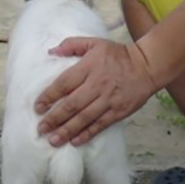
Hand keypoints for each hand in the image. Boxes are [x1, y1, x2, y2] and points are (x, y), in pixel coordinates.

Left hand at [35, 38, 158, 146]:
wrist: (147, 66)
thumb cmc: (118, 54)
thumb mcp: (95, 42)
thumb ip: (72, 45)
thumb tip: (51, 51)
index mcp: (89, 67)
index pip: (64, 83)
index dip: (49, 96)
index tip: (37, 107)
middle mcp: (97, 85)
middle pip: (72, 105)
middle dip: (54, 119)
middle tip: (41, 129)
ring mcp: (108, 100)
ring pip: (84, 118)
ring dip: (67, 130)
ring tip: (53, 140)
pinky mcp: (118, 111)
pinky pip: (100, 125)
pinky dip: (87, 134)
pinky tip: (75, 141)